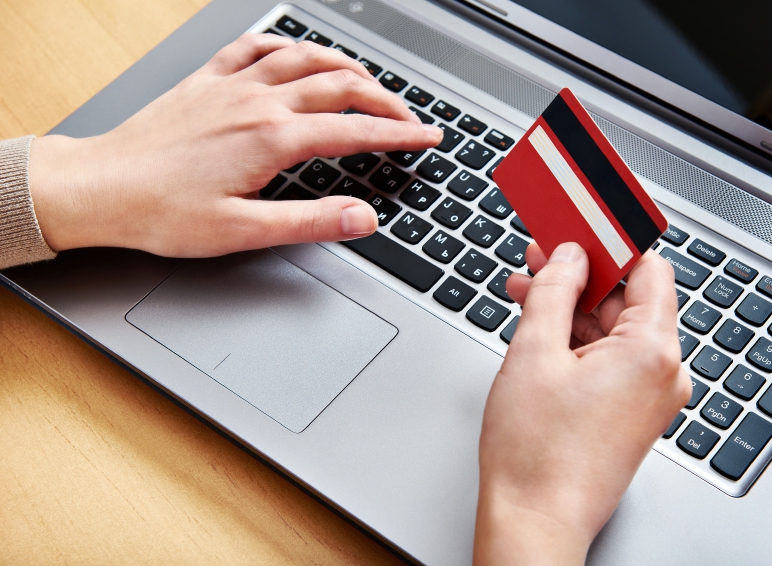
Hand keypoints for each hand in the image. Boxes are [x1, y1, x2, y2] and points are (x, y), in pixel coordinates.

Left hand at [28, 34, 442, 255]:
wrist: (102, 189)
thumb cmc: (164, 213)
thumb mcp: (244, 231)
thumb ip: (310, 222)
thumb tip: (362, 218)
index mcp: (271, 139)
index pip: (354, 130)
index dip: (399, 135)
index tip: (427, 138)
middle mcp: (256, 102)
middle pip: (340, 85)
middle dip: (385, 100)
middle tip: (409, 118)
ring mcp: (231, 86)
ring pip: (304, 58)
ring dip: (345, 66)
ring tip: (370, 81)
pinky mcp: (207, 81)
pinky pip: (255, 47)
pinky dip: (286, 45)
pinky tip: (297, 53)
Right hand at [474, 242, 689, 564]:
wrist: (534, 519)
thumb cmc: (536, 453)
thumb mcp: (533, 351)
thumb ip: (554, 289)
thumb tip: (568, 255)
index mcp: (652, 352)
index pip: (647, 270)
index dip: (609, 242)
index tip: (580, 224)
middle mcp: (661, 374)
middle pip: (627, 299)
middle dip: (580, 274)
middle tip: (540, 254)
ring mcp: (647, 396)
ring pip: (612, 329)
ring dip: (571, 307)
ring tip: (528, 291)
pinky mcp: (628, 412)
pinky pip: (607, 358)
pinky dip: (575, 339)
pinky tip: (539, 328)